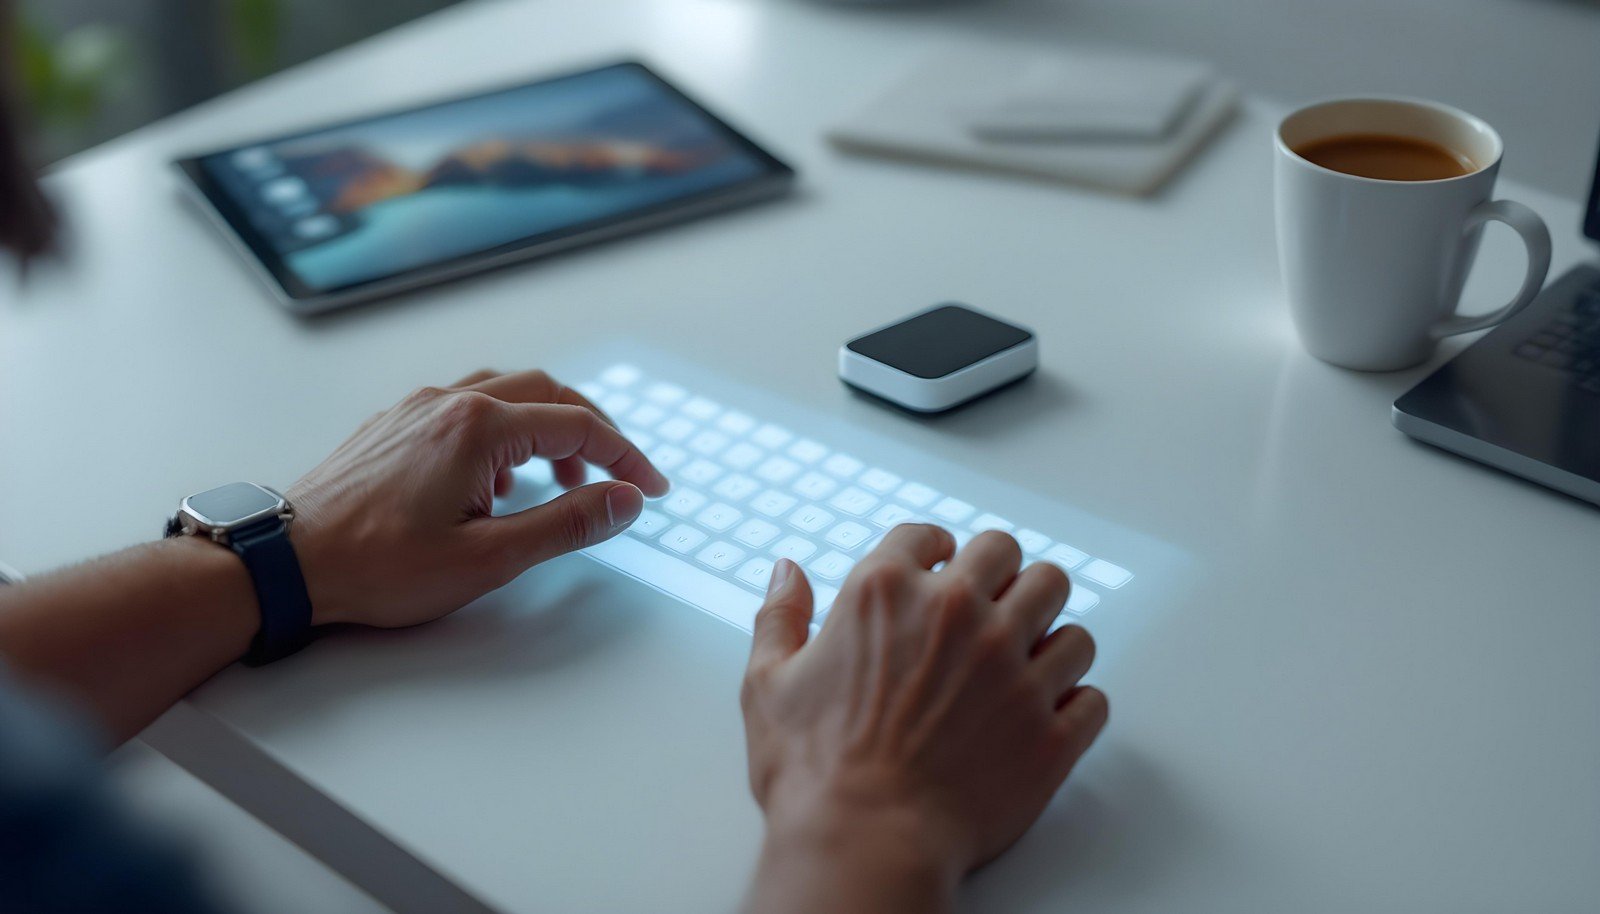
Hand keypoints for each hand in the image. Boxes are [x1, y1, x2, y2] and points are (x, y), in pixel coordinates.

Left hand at [287, 369, 668, 627]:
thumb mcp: (489, 558)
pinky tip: (499, 480)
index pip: (577, 425)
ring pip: (506, 393)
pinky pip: (468, 406)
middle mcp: (449, 403)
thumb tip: (623, 499)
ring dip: (548, 426)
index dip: (625, 457)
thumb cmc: (376, 566)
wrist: (287, 563)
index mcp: (479, 428)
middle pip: (547, 393)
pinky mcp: (395, 426)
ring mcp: (417, 410)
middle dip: (593, 432)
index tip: (649, 489)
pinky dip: (506, 431)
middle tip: (617, 476)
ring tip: (562, 477)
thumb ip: (566, 523)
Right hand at [740, 526, 1105, 912]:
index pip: (929, 535)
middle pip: (1010, 556)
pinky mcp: (1049, 729)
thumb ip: (780, 617)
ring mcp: (1013, 670)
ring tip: (1027, 660)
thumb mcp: (768, 683)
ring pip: (1065, 619)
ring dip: (1048, 635)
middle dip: (1001, 576)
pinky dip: (1075, 704)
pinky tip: (1049, 714)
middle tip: (990, 605)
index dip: (934, 548)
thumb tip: (787, 572)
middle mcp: (959, 615)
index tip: (941, 563)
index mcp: (887, 593)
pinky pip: (1091, 697)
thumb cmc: (814, 771)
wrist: (864, 842)